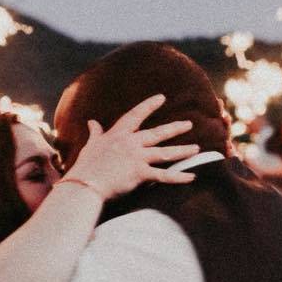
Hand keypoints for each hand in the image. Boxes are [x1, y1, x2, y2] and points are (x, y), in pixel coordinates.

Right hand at [62, 94, 199, 199]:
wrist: (85, 184)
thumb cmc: (86, 166)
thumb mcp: (91, 145)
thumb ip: (95, 133)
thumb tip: (91, 122)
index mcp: (118, 135)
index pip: (135, 115)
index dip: (149, 106)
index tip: (161, 98)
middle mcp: (130, 143)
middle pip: (157, 133)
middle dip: (175, 128)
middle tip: (189, 124)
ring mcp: (137, 158)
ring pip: (165, 152)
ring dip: (182, 150)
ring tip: (197, 148)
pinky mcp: (140, 174)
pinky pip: (164, 176)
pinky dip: (179, 177)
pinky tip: (192, 176)